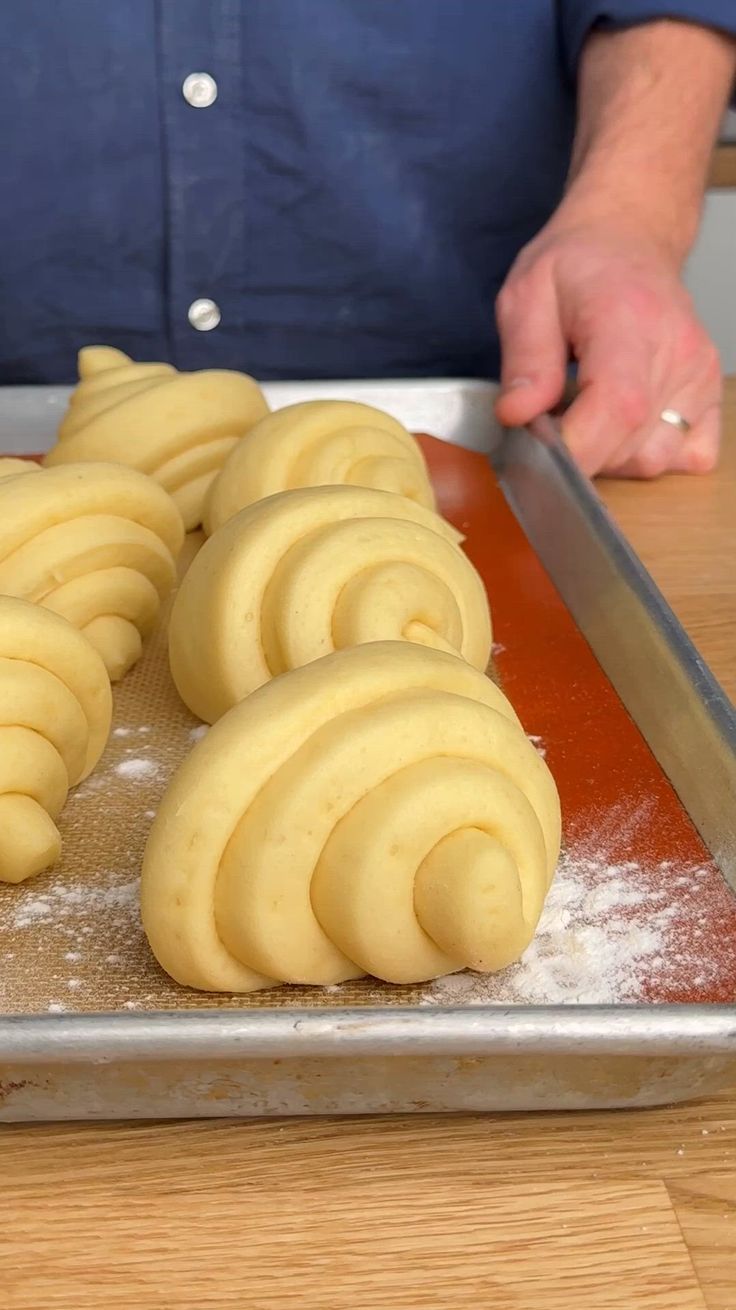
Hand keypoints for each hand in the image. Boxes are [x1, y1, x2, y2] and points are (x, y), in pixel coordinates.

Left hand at [494, 211, 721, 477]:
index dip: (577, 448)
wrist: (628, 238)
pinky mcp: (710, 390)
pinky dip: (652, 454)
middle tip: (553, 421)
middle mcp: (676, 349)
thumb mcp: (527, 296)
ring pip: (654, 459)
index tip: (539, 456)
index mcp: (629, 320)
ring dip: (611, 456)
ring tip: (587, 416)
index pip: (617, 408)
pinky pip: (689, 454)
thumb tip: (518, 415)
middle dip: (580, 452)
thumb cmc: (578, 266)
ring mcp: (699, 372)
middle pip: (630, 444)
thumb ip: (524, 360)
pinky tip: (626, 427)